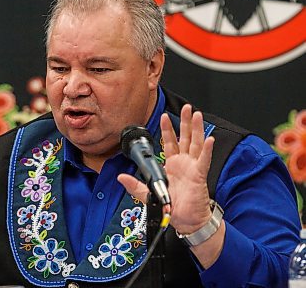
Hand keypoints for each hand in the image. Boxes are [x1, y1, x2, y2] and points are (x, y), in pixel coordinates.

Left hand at [118, 104, 214, 233]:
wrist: (186, 221)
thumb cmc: (172, 207)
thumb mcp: (148, 194)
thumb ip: (135, 185)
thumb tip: (120, 177)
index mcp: (172, 165)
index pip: (169, 142)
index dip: (167, 129)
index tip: (164, 116)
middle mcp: (184, 163)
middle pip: (185, 138)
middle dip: (186, 122)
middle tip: (188, 108)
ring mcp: (193, 167)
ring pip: (196, 143)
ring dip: (197, 129)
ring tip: (197, 115)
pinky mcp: (200, 175)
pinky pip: (204, 160)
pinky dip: (207, 149)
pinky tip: (208, 138)